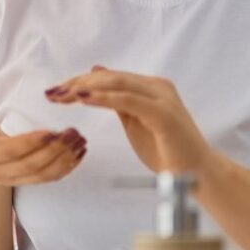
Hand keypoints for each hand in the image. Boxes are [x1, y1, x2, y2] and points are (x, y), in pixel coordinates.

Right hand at [0, 105, 85, 185]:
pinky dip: (67, 167)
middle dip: (55, 150)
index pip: (10, 152)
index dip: (31, 143)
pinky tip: (80, 152)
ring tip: (80, 140)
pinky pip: (49, 178)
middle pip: (31, 166)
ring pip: (43, 175)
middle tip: (73, 133)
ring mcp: (14, 180)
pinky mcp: (27, 181)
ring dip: (65, 159)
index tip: (51, 132)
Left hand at [46, 66, 212, 174]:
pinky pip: (128, 100)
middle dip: (77, 83)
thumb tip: (95, 75)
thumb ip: (116, 99)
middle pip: (109, 78)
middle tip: (52, 92)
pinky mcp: (164, 114)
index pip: (109, 77)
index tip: (56, 90)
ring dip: (85, 88)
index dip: (80, 81)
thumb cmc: (166, 151)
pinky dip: (104, 98)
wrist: (196, 174)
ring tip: (62, 95)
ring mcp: (162, 98)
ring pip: (117, 84)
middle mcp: (157, 86)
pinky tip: (83, 100)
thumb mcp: (134, 122)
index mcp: (150, 86)